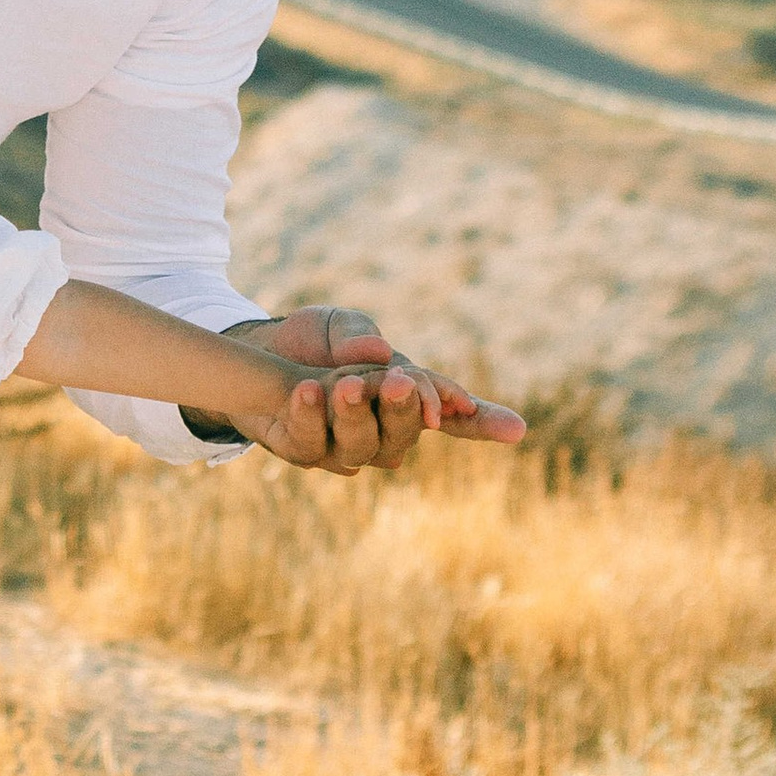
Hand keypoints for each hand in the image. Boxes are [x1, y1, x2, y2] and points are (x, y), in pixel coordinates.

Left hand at [190, 305, 525, 472]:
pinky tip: (306, 390)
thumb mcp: (342, 325)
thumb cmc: (316, 340)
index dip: (482, 422)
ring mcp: (343, 447)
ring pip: (362, 446)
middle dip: (404, 409)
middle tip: (398, 381)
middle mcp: (381, 431)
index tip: (516, 428)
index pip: (453, 417)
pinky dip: (310, 416)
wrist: (259, 352)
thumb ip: (361, 337)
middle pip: (407, 434)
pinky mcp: (302, 450)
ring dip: (356, 415)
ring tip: (344, 384)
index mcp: (405, 399)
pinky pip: (310, 442)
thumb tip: (381, 353)